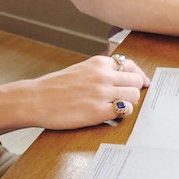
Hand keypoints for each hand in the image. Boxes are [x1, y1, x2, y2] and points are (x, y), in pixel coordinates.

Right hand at [20, 53, 149, 129]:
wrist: (35, 100)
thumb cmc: (55, 87)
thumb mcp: (81, 69)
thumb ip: (101, 71)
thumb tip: (122, 76)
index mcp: (99, 63)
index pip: (131, 65)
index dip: (139, 76)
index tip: (143, 83)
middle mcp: (103, 76)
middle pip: (136, 81)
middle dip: (134, 90)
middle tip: (126, 98)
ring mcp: (102, 93)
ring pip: (134, 96)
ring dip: (129, 103)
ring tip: (117, 107)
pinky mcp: (98, 111)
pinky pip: (124, 111)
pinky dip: (122, 114)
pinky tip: (111, 114)